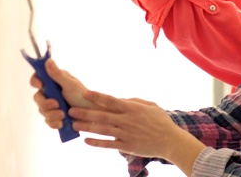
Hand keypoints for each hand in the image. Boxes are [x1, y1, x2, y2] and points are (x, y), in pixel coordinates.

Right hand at [30, 59, 93, 128]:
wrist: (93, 114)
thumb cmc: (83, 96)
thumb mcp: (71, 84)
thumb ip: (57, 75)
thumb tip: (48, 60)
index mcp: (54, 81)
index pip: (37, 78)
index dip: (35, 81)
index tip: (40, 85)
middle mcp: (51, 92)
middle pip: (37, 97)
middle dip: (45, 103)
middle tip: (56, 104)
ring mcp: (51, 105)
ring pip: (42, 111)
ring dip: (52, 114)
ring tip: (63, 115)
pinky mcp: (54, 117)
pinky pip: (48, 121)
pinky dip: (54, 123)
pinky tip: (61, 123)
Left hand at [68, 92, 187, 158]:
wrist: (170, 141)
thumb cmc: (161, 121)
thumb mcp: (150, 105)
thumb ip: (133, 101)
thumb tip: (119, 99)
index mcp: (133, 108)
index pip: (111, 101)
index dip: (97, 97)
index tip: (85, 93)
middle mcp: (127, 121)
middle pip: (102, 115)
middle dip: (85, 113)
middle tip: (70, 110)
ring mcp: (126, 134)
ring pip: (102, 130)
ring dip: (86, 127)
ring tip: (74, 124)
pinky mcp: (127, 146)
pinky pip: (108, 144)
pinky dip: (96, 143)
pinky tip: (86, 141)